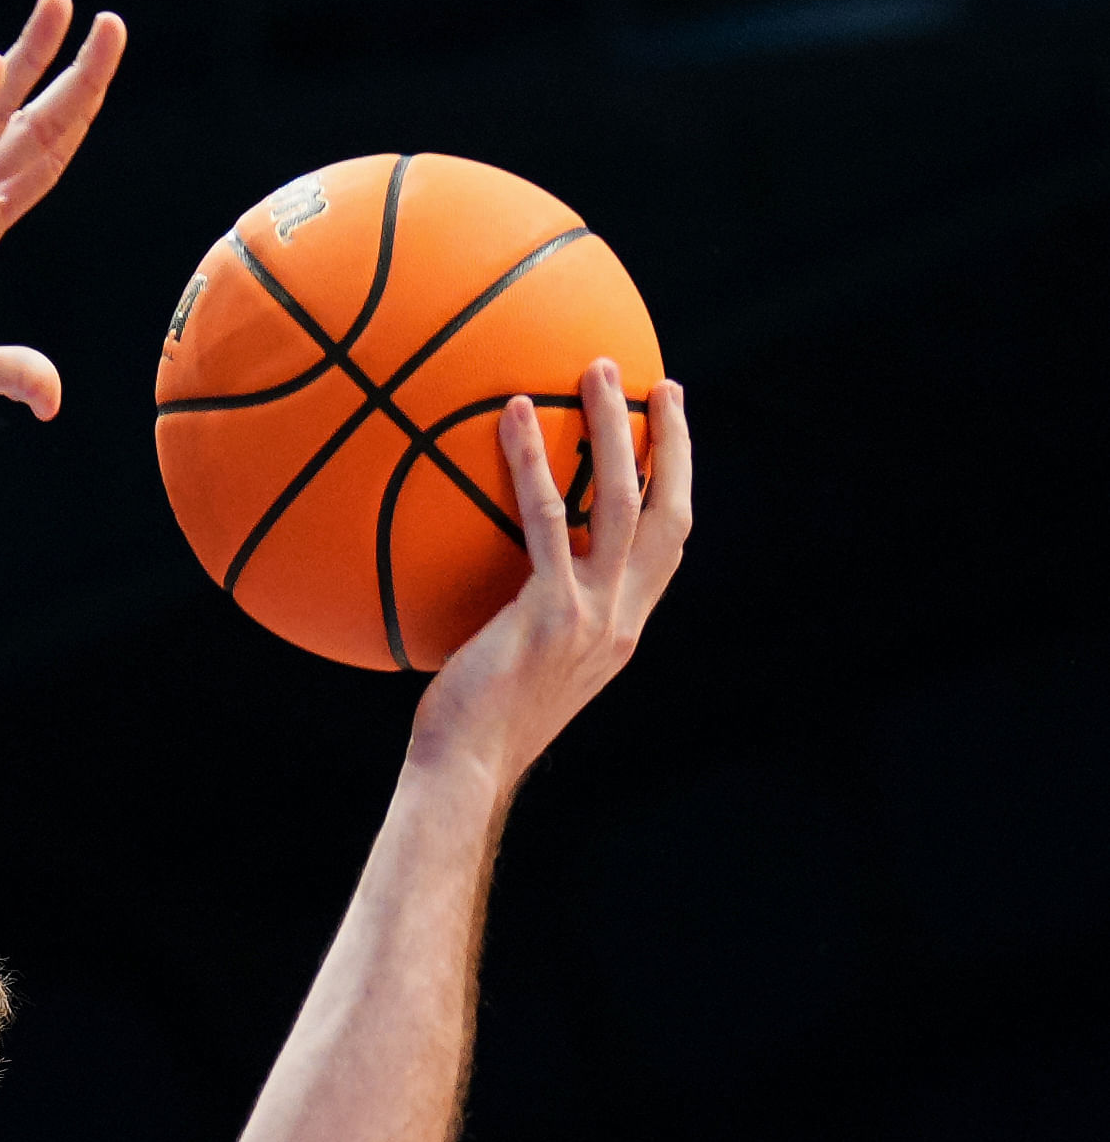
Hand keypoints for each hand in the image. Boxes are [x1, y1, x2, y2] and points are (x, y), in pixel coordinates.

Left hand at [412, 362, 692, 784]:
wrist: (464, 772)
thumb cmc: (469, 725)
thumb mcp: (516, 666)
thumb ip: (526, 619)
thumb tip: (492, 578)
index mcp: (621, 630)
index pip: (668, 547)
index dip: (678, 488)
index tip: (673, 435)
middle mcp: (621, 619)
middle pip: (670, 513)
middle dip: (672, 445)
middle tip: (660, 384)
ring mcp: (592, 616)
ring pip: (624, 503)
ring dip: (616, 430)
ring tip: (598, 370)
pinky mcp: (550, 615)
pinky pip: (547, 522)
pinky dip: (535, 462)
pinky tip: (510, 415)